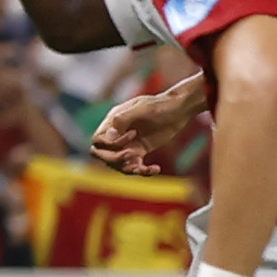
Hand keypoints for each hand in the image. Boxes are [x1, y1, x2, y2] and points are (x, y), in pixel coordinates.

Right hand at [90, 76, 207, 174]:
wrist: (178, 109)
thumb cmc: (159, 105)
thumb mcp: (141, 109)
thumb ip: (122, 120)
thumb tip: (108, 136)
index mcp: (112, 123)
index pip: (98, 140)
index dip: (111, 143)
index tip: (133, 134)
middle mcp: (117, 135)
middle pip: (103, 155)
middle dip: (116, 159)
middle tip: (133, 155)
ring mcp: (128, 144)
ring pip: (117, 164)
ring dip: (128, 169)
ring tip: (143, 168)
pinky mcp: (140, 151)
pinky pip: (135, 166)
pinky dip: (144, 171)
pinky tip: (156, 169)